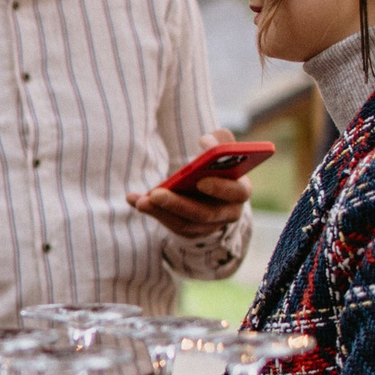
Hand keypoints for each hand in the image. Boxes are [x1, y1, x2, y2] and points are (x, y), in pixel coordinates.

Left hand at [127, 128, 252, 241]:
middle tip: (155, 194)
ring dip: (160, 212)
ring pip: (184, 223)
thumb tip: (206, 143)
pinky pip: (170, 224)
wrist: (213, 193)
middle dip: (178, 204)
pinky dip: (152, 212)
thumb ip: (219, 142)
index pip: (236, 191)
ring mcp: (208, 226)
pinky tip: (134, 199)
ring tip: (140, 200)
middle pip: (203, 213)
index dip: (220, 187)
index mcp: (240, 190)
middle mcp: (227, 213)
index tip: (201, 181)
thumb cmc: (217, 166)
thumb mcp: (223, 152)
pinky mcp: (189, 231)